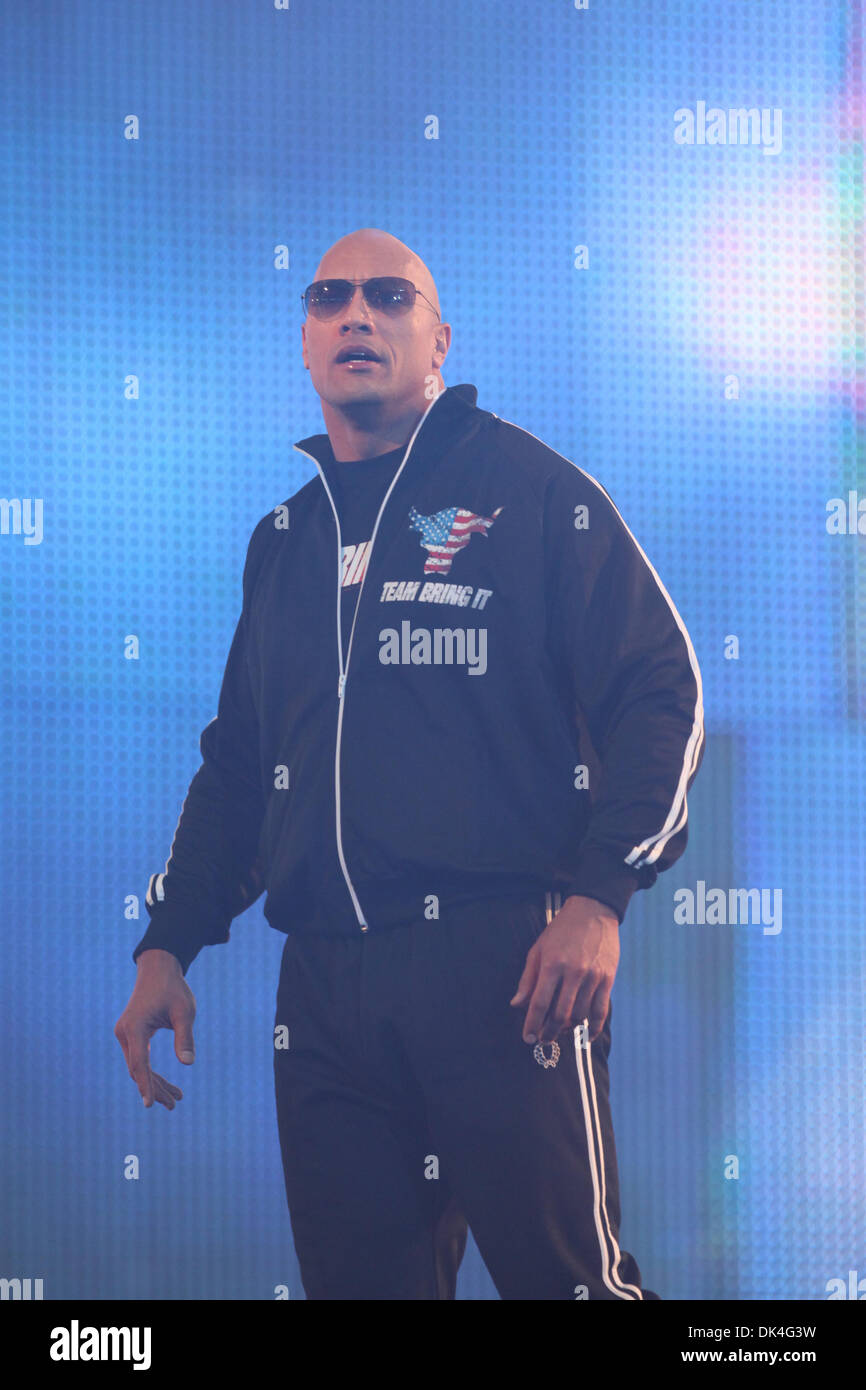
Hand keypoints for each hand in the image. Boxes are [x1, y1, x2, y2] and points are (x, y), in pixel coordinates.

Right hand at [114, 949, 196, 1109]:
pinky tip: (168, 1085)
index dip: (145, 1085)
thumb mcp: (184, 1012)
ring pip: (138, 1067)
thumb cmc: (173, 989)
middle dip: (155, 1088)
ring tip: (176, 1100)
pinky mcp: (131, 1035)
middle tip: (175, 1105)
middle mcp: (125, 1032)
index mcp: (135, 1027)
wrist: (158, 970)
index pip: (139, 1063)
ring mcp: (125, 1034)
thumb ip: (184, 1037)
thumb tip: (188, 1064)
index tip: (149, 1105)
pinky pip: (140, 1059)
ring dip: (155, 1083)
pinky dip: (152, 1072)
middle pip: (138, 1070)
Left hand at [509, 895, 619, 1045]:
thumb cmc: (561, 931)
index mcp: (552, 964)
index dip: (532, 1024)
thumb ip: (527, 979)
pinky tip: (586, 1037)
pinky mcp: (608, 979)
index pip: (539, 1003)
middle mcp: (573, 972)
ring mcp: (593, 977)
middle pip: (560, 1014)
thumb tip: (517, 1005)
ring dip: (568, 1029)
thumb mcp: (538, 949)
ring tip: (560, 1032)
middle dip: (549, 1032)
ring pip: (580, 1015)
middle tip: (543, 1040)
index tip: (527, 1038)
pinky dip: (593, 1028)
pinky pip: (601, 1011)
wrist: (593, 912)